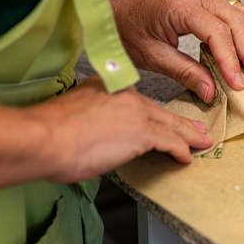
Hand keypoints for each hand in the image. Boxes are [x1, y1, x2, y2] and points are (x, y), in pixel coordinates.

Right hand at [27, 76, 212, 183]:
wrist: (43, 137)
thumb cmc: (48, 131)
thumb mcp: (73, 112)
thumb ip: (92, 116)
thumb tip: (97, 131)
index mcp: (109, 86)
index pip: (138, 101)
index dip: (154, 113)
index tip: (161, 119)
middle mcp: (125, 94)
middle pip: (159, 111)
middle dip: (180, 123)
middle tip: (195, 130)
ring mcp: (135, 112)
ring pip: (170, 124)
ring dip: (188, 137)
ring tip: (200, 143)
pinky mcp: (142, 132)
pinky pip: (169, 141)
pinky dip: (180, 150)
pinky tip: (185, 157)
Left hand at [105, 0, 243, 102]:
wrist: (114, 8)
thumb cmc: (126, 30)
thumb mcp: (151, 57)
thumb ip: (184, 73)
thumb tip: (212, 93)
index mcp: (178, 6)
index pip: (215, 32)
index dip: (230, 59)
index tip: (239, 83)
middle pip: (234, 20)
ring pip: (240, 13)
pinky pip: (235, 9)